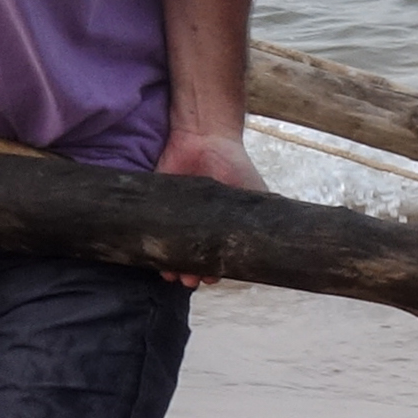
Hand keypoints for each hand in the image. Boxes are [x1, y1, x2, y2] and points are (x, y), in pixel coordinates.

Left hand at [151, 122, 262, 285]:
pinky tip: (152, 258)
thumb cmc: (234, 166)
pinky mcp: (156, 207)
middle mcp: (198, 227)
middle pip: (191, 259)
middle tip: (189, 279)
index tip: (211, 279)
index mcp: (221, 228)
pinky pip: (150, 232)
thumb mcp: (253, 193)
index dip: (213, 271)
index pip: (216, 258)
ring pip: (170, 251)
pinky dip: (150, 247)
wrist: (204, 138)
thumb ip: (258, 220)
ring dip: (169, 266)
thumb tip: (267, 251)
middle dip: (189, 273)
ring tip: (171, 274)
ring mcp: (176, 219)